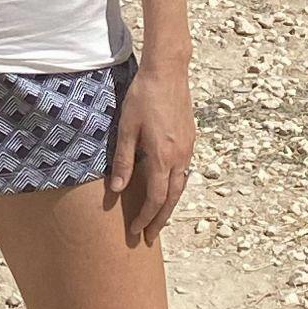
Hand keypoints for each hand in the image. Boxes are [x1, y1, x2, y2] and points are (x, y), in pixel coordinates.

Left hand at [107, 62, 195, 247]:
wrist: (168, 71)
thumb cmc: (143, 96)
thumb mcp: (126, 128)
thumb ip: (123, 160)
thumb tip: (116, 190)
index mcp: (162, 156)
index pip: (156, 198)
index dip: (146, 217)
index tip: (136, 231)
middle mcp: (180, 156)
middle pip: (172, 198)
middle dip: (160, 220)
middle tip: (150, 237)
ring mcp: (188, 148)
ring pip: (181, 186)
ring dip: (170, 206)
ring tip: (158, 219)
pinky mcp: (190, 139)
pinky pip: (184, 172)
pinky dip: (175, 188)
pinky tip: (167, 189)